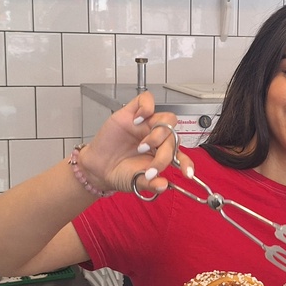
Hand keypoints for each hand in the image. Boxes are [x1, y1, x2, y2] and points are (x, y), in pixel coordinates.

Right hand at [76, 91, 194, 195]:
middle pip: (173, 137)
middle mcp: (157, 137)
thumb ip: (150, 183)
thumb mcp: (136, 182)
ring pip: (167, 119)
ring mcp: (145, 125)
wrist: (98, 168)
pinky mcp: (131, 113)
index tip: (187, 174)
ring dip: (159, 133)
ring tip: (144, 145)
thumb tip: (163, 185)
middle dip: (165, 154)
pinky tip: (138, 120)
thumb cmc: (119, 173)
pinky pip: (146, 100)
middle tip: (151, 167)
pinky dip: (146, 107)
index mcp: (162, 154)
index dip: (187, 163)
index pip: (182, 154)